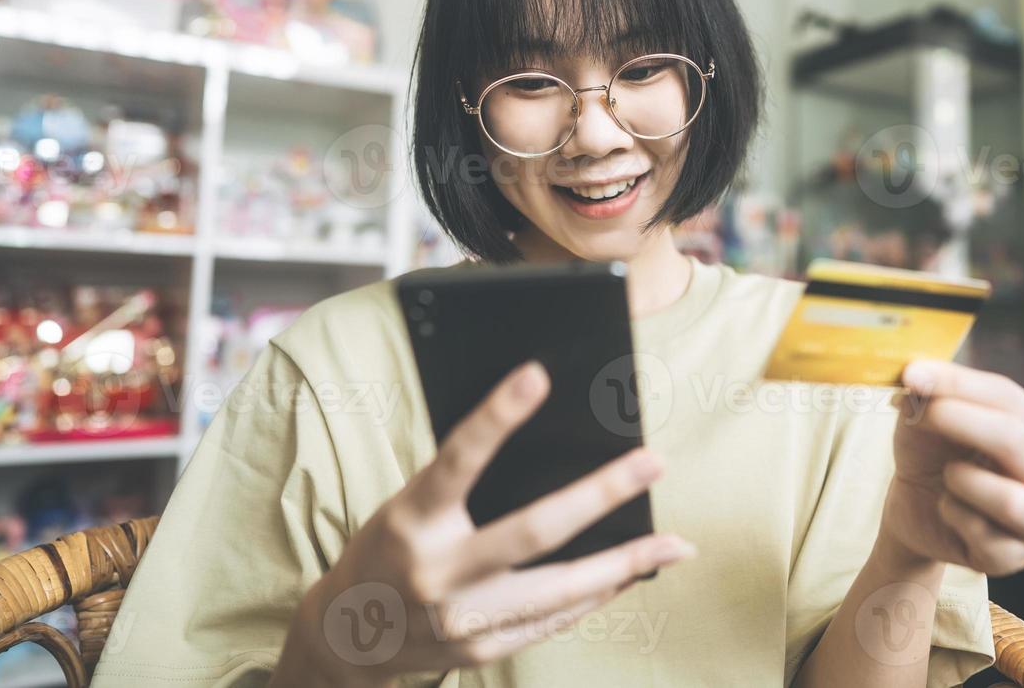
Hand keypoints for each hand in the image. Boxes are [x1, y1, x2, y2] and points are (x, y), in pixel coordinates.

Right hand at [275, 361, 693, 686]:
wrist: (348, 639)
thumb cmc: (390, 549)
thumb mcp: (408, 505)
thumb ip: (463, 480)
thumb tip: (550, 443)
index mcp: (411, 520)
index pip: (457, 459)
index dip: (496, 416)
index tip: (537, 373)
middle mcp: (437, 572)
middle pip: (532, 530)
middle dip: (600, 493)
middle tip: (653, 461)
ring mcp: (462, 619)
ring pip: (562, 588)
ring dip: (626, 562)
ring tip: (675, 544)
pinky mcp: (483, 649)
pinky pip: (556, 617)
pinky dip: (600, 593)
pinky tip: (634, 573)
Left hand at [881, 359, 1023, 576]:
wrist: (913, 508)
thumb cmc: (929, 454)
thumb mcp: (922, 419)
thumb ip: (924, 395)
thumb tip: (916, 376)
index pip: (1006, 397)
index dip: (958, 383)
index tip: (913, 375)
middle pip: (1015, 440)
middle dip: (962, 422)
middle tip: (921, 414)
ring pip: (1010, 500)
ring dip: (964, 482)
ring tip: (947, 476)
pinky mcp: (1015, 556)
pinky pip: (985, 536)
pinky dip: (954, 516)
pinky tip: (946, 509)